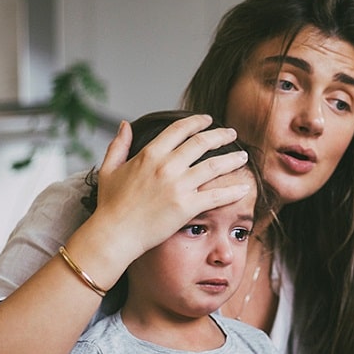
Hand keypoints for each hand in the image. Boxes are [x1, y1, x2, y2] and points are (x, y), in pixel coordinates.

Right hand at [87, 115, 251, 262]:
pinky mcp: (187, 206)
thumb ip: (118, 145)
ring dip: (232, 159)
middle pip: (202, 143)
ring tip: (243, 157)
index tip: (208, 119)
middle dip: (220, 135)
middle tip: (232, 133)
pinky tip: (245, 188)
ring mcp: (178, 186)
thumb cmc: (110, 205)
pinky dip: (232, 191)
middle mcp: (166, 166)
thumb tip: (124, 124)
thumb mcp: (109, 169)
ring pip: (214, 166)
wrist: (115, 234)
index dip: (197, 122)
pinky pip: (216, 196)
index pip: (179, 129)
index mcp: (149, 154)